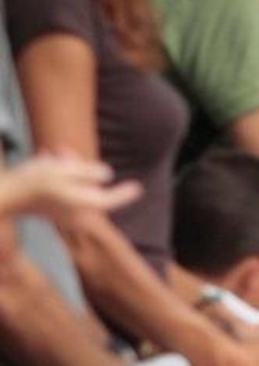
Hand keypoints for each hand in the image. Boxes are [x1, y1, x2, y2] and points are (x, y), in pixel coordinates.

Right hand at [0, 154, 140, 220]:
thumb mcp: (63, 170)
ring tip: (54, 153)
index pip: (109, 200)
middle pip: (89, 188)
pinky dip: (56, 173)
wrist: (1, 194)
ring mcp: (59, 212)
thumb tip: (106, 175)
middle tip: (64, 152)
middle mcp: (73, 213)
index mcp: (81, 205)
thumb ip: (87, 172)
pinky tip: (46, 159)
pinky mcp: (46, 208)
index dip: (124, 193)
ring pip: (74, 185)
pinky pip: (59, 188)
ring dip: (67, 168)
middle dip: (81, 168)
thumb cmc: (32, 181)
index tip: (137, 188)